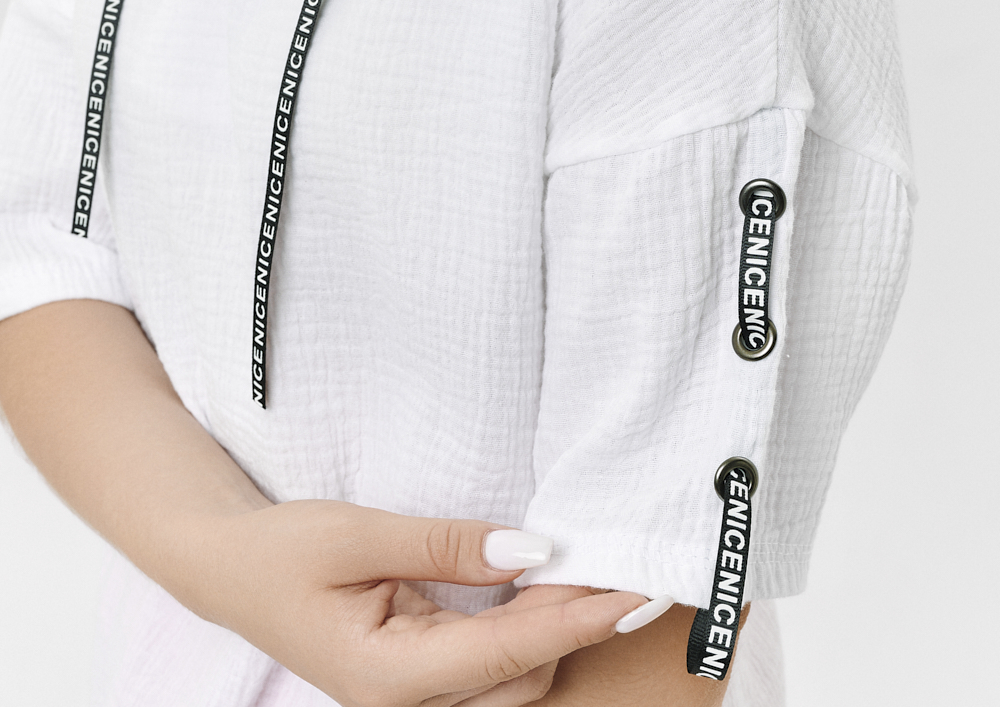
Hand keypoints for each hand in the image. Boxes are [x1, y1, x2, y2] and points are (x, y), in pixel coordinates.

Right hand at [192, 499, 646, 706]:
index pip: (508, 651)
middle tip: (614, 561)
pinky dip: (523, 628)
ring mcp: (412, 696)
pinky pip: (488, 663)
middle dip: (573, 623)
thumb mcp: (358, 534)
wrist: (228, 569)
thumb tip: (529, 551)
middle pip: (521, 677)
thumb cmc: (281, 551)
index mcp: (388, 678)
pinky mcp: (417, 675)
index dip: (576, 619)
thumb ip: (445, 545)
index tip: (630, 590)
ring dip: (552, 627)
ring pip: (511, 679)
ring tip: (586, 569)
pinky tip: (540, 586)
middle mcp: (407, 703)